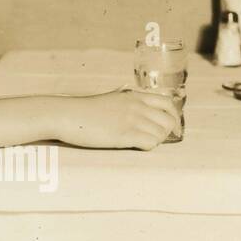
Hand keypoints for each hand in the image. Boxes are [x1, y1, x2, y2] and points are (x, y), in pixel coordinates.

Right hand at [61, 87, 181, 149]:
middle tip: (154, 139)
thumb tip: (125, 92)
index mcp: (135, 96)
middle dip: (166, 132)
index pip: (168, 104)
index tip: (165, 127)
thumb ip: (123, 97)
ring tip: (142, 143)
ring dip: (156, 141)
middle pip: (169, 121)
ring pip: (161, 134)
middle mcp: (138, 106)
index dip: (171, 117)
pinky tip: (136, 146)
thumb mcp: (109, 97)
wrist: (68, 115)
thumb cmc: (85, 109)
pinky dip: (148, 147)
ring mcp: (132, 120)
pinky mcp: (125, 135)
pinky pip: (150, 143)